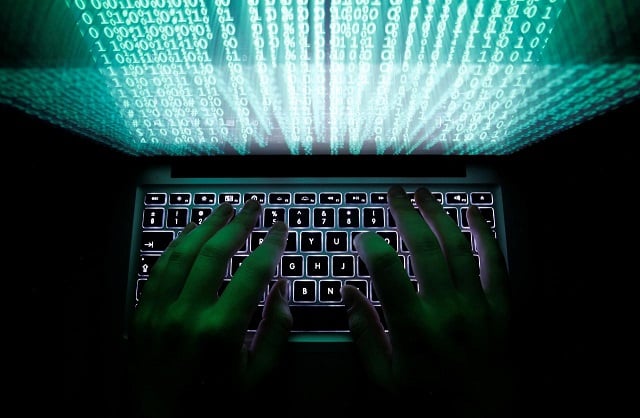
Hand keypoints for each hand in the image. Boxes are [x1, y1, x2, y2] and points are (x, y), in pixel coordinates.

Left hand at [128, 200, 290, 417]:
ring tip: (223, 210)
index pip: (253, 273)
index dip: (270, 245)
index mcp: (220, 332)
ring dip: (204, 226)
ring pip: (181, 254)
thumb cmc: (217, 408)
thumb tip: (283, 288)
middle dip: (238, 224)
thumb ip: (276, 330)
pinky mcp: (141, 316)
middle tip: (253, 205)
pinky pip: (157, 269)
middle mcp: (186, 316)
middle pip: (214, 253)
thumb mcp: (258, 378)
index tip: (280, 228)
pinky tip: (188, 232)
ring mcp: (158, 313)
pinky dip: (175, 246)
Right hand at [343, 185, 511, 415]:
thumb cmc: (428, 401)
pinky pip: (495, 263)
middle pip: (424, 247)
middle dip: (405, 214)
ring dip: (440, 215)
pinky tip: (474, 213)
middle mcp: (446, 311)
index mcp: (413, 328)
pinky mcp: (499, 308)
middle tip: (394, 193)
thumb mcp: (384, 378)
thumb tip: (348, 292)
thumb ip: (364, 332)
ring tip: (425, 194)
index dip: (371, 246)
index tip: (362, 237)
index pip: (387, 271)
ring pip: (458, 247)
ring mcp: (476, 306)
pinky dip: (485, 235)